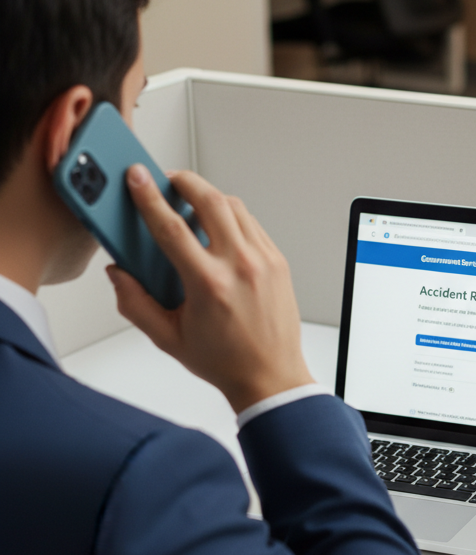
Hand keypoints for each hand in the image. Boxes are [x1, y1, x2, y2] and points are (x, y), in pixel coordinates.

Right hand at [108, 165, 314, 413]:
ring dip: (209, 196)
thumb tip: (118, 273)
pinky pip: (252, 224)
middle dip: (183, 181)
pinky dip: (232, 216)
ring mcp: (264, 261)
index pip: (171, 226)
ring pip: (234, 207)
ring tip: (190, 201)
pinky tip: (217, 225)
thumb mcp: (168, 338)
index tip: (137, 177)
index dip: (148, 196)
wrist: (271, 377)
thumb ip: (135, 304)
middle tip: (166, 180)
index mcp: (209, 284)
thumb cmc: (225, 361)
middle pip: (209, 200)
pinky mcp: (278, 262)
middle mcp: (240, 266)